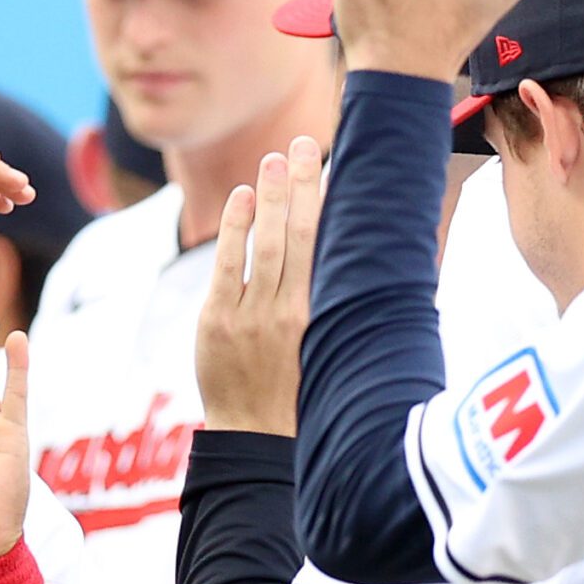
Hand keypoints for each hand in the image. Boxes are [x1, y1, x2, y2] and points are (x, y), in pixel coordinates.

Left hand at [195, 137, 323, 434]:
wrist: (257, 439)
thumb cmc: (302, 392)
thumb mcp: (331, 351)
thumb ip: (341, 305)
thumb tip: (365, 266)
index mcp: (322, 319)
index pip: (328, 249)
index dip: (330, 206)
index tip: (336, 168)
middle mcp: (290, 312)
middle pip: (299, 236)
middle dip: (302, 187)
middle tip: (304, 145)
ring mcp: (251, 316)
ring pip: (265, 245)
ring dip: (270, 197)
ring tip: (275, 158)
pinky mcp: (217, 322)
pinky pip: (228, 265)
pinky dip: (235, 229)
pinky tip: (243, 197)